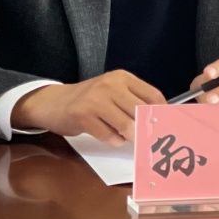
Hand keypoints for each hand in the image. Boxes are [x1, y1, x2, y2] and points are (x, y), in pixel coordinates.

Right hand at [10, 70, 164, 145]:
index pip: (152, 95)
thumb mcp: (113, 93)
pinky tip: (109, 136)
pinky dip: (113, 140)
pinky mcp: (83, 115)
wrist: (55, 102)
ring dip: (129, 136)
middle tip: (147, 138)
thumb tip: (158, 122)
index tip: (164, 127)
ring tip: (126, 137)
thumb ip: (133, 103)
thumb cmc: (90, 100)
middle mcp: (110, 85)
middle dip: (145, 128)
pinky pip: (109, 136)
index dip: (161, 114)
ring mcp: (96, 99)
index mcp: (122, 77)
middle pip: (141, 112)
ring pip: (127, 125)